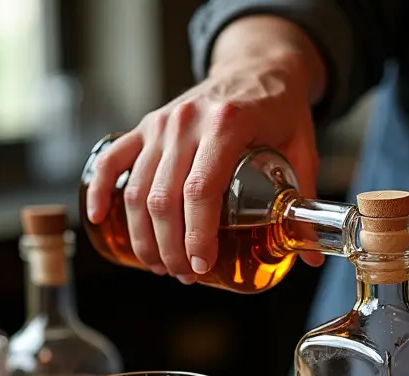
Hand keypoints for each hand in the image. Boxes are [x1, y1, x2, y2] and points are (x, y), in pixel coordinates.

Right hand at [84, 22, 322, 281]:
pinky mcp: (147, 124)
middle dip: (170, 247)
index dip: (197, 236)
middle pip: (163, 198)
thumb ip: (305, 202)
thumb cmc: (280, 110)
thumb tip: (309, 258)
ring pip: (137, 188)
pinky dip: (100, 189)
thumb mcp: (303, 150)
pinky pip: (113, 158)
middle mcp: (188, 121)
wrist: (258, 67)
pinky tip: (98, 218)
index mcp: (227, 124)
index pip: (200, 191)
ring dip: (143, 235)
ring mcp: (162, 121)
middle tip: (185, 276)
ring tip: (160, 265)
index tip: (202, 265)